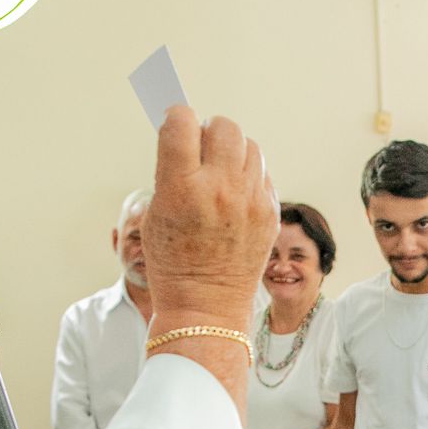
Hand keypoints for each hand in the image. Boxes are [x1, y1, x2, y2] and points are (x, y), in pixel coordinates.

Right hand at [142, 106, 277, 327]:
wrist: (206, 308)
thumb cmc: (173, 262)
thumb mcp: (157, 213)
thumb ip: (172, 171)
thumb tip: (189, 135)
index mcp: (182, 188)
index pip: (181, 121)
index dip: (175, 119)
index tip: (174, 127)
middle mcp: (220, 190)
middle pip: (223, 126)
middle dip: (208, 132)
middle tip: (200, 152)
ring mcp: (250, 201)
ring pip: (249, 145)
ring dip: (232, 152)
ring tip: (219, 175)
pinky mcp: (270, 213)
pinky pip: (261, 174)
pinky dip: (247, 177)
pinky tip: (234, 198)